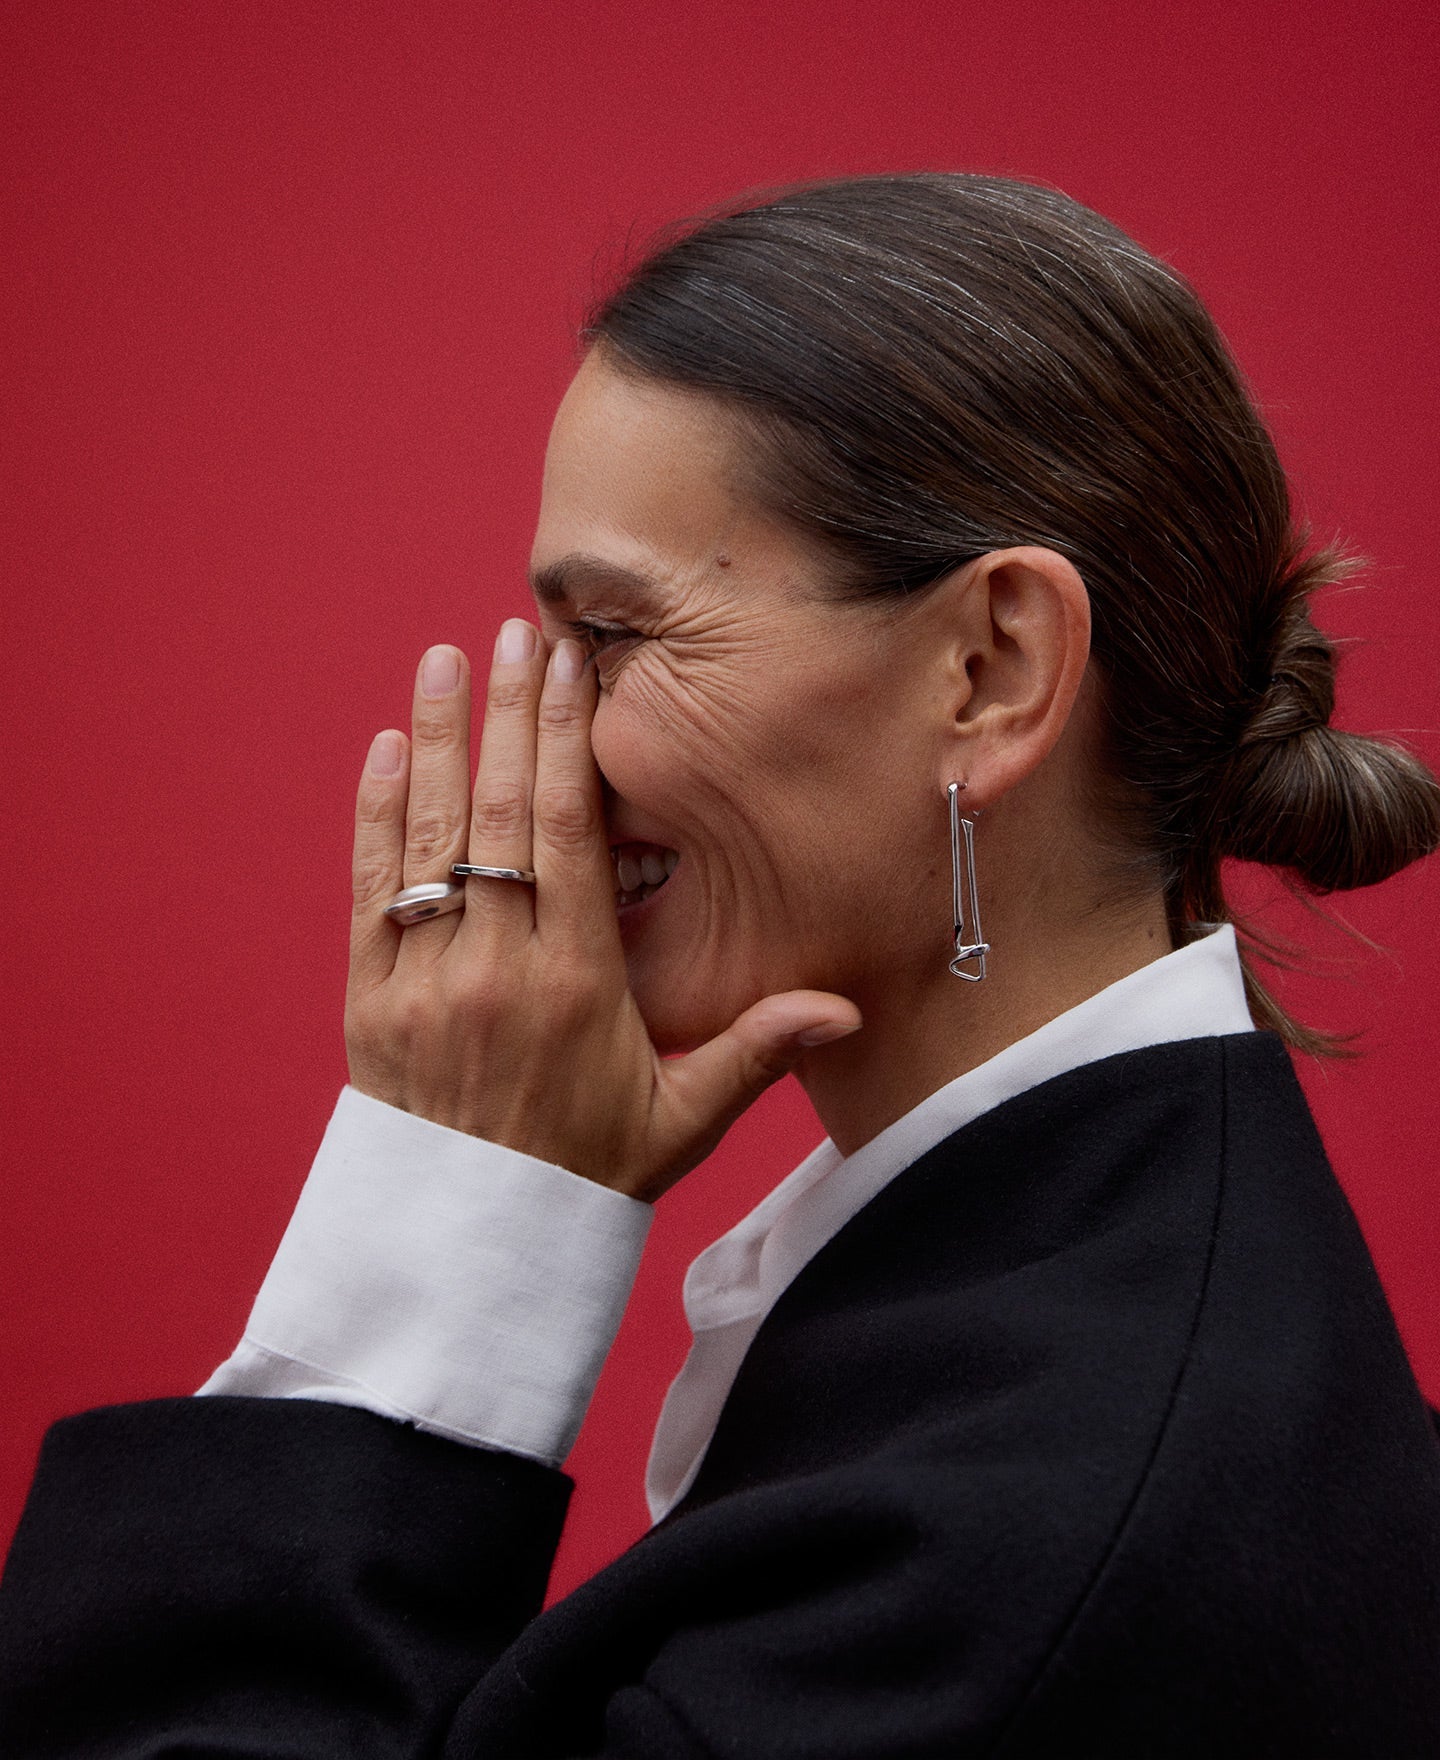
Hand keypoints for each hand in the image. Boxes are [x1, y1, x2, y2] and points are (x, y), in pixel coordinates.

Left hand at [343, 622, 860, 1201]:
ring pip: (431, 840)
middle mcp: (494, 970)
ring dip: (435, 743)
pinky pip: (371, 894)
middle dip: (510, 715)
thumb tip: (845, 1011)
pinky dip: (376, 820)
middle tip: (512, 632)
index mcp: (575, 985)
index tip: (570, 668)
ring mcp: (422, 983)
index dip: (568, 741)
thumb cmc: (585, 1174)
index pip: (568, 833)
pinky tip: (386, 753)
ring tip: (441, 662)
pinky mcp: (369, 1003)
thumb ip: (754, 1053)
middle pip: (502, 814)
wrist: (473, 1244)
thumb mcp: (680, 1120)